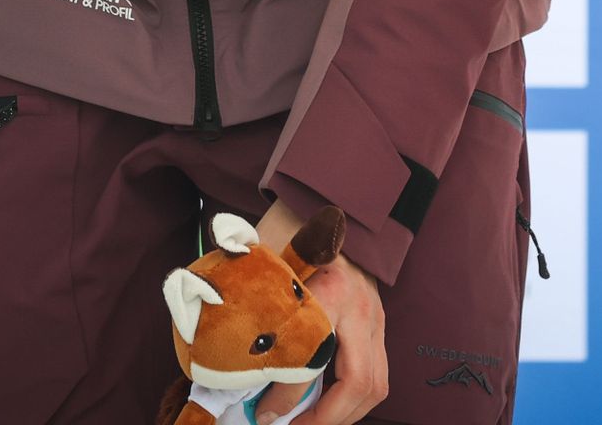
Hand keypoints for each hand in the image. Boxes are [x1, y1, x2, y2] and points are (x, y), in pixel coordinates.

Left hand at [253, 201, 386, 423]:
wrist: (329, 199)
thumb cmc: (290, 228)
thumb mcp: (263, 262)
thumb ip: (250, 307)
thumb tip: (223, 365)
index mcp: (330, 291)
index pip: (313, 361)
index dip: (286, 396)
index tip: (261, 413)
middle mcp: (360, 307)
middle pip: (359, 383)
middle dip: (328, 419)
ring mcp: (375, 314)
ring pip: (376, 383)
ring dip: (345, 413)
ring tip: (310, 422)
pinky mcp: (378, 319)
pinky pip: (377, 371)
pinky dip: (353, 396)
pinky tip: (325, 403)